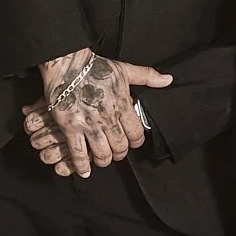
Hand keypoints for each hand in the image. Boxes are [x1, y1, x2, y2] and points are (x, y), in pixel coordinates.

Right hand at [27, 50, 173, 177]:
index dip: (136, 142)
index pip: (136, 133)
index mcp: (122, 105)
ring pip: (102, 153)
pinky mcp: (70, 127)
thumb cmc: (95, 67)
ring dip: (104, 160)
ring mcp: (89, 124)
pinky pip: (78, 153)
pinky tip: (84, 171)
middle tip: (117, 153)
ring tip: (103, 159)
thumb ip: (148, 76)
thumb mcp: (125, 69)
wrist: (67, 64)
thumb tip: (168, 80)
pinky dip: (81, 165)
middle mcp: (108, 117)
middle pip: (120, 147)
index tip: (133, 143)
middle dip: (120, 153)